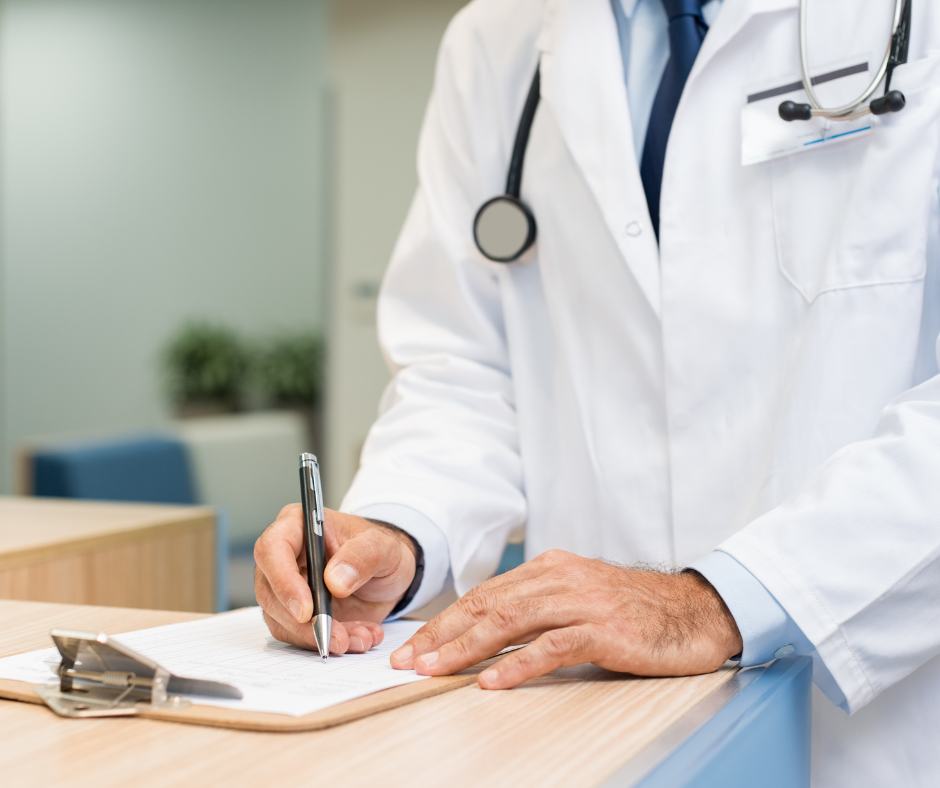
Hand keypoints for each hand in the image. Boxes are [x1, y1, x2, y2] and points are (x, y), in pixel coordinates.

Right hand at [254, 506, 417, 654]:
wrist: (388, 575)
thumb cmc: (380, 550)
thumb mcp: (384, 547)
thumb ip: (363, 556)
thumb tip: (334, 580)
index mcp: (298, 525)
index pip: (272, 549)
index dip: (283, 580)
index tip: (306, 610)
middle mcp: (284, 556)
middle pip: (270, 593)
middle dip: (304, 623)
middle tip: (338, 638)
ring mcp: (284, 587)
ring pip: (282, 621)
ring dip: (320, 637)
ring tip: (360, 636)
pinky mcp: (293, 615)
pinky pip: (298, 637)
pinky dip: (327, 643)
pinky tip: (357, 637)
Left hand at [390, 549, 741, 688]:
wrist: (695, 611)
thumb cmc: (634, 610)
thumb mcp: (579, 597)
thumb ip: (537, 607)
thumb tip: (485, 635)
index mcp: (550, 568)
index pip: (485, 595)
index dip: (445, 622)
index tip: (414, 647)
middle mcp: (560, 578)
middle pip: (487, 605)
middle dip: (442, 635)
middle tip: (409, 661)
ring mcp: (582, 602)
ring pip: (510, 621)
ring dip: (467, 648)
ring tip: (435, 669)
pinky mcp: (604, 629)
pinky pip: (552, 646)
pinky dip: (518, 664)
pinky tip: (493, 681)